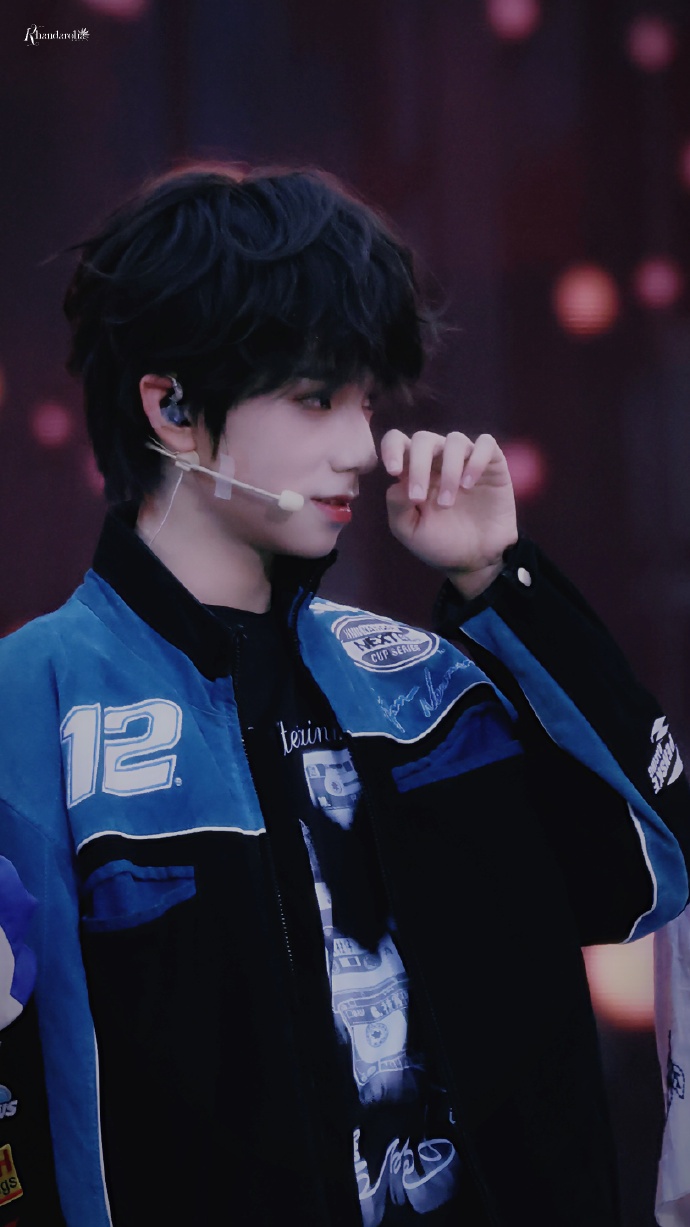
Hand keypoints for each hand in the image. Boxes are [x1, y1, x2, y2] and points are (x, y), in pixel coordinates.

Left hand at [381, 430, 517, 598]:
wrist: (477, 561)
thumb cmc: (441, 544)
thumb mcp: (410, 531)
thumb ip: (397, 505)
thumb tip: (397, 481)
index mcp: (414, 471)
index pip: (398, 441)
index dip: (391, 447)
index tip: (393, 471)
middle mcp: (439, 461)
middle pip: (424, 439)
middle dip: (418, 466)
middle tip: (418, 498)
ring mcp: (466, 460)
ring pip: (455, 440)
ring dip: (448, 471)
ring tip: (447, 503)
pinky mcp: (493, 465)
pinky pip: (486, 444)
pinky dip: (476, 460)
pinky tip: (469, 485)